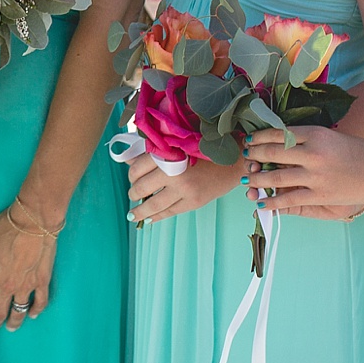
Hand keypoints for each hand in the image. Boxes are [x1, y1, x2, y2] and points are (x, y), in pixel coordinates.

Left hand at [0, 200, 57, 331]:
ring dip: (14, 322)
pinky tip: (32, 315)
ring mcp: (25, 286)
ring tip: (11, 327)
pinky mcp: (41, 282)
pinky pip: (39, 302)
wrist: (33, 222)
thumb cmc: (6, 225)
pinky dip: (36, 310)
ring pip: (18, 311)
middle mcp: (5, 285)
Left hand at [126, 154, 242, 225]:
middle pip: (141, 188)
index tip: (132, 177)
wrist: (235, 159)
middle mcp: (173, 173)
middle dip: (133, 193)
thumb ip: (153, 151)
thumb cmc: (205, 146)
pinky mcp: (193, 202)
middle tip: (133, 194)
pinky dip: (156, 217)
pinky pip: (169, 212)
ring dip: (140, 211)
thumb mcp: (177, 144)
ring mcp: (184, 190)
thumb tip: (129, 161)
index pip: (137, 168)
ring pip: (153, 205)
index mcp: (168, 154)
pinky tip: (149, 219)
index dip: (131, 174)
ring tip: (133, 214)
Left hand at [243, 125, 363, 214]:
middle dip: (255, 155)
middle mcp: (313, 152)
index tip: (250, 140)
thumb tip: (277, 141)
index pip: (279, 133)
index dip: (260, 137)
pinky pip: (289, 199)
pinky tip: (260, 202)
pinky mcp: (320, 194)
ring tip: (246, 181)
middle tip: (245, 157)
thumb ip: (306, 138)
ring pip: (276, 176)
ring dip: (257, 179)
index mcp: (316, 134)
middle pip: (273, 152)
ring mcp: (316, 175)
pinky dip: (272, 201)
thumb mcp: (330, 136)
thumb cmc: (357, 151)